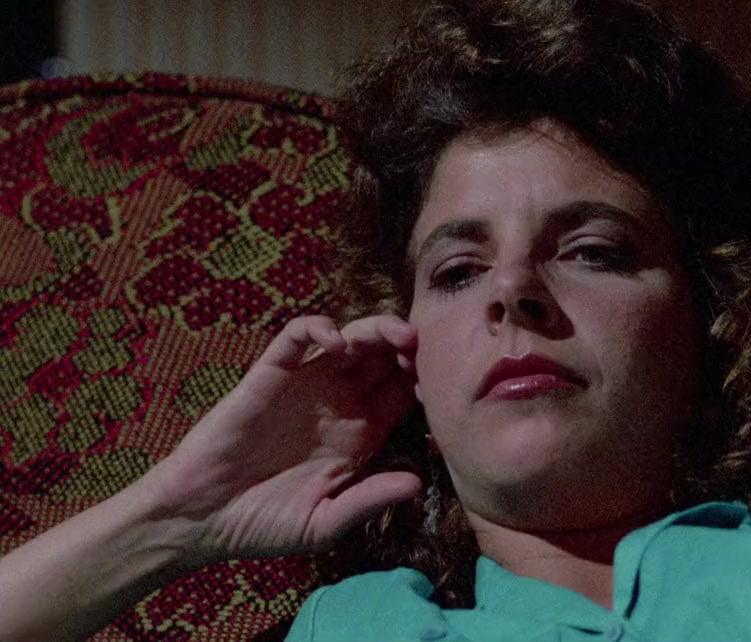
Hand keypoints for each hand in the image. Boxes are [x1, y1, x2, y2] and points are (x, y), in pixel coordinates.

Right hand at [147, 314, 423, 563]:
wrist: (201, 519)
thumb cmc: (264, 526)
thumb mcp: (325, 522)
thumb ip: (369, 500)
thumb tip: (417, 484)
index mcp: (361, 434)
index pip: (406, 393)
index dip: (428, 384)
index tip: (446, 389)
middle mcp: (340, 403)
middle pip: (387, 358)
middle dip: (413, 348)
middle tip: (430, 352)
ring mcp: (306, 385)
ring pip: (352, 337)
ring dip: (378, 328)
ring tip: (400, 339)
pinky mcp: (270, 374)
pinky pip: (296, 336)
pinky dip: (319, 327)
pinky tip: (337, 345)